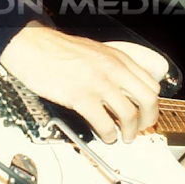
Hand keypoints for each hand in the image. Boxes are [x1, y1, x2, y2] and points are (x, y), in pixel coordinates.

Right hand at [0, 22, 161, 142]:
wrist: (32, 46)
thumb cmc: (56, 49)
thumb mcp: (94, 51)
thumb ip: (112, 66)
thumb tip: (122, 87)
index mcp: (118, 58)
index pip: (150, 84)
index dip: (152, 103)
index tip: (146, 113)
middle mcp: (113, 70)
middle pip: (148, 100)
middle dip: (148, 120)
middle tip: (141, 129)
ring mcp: (98, 84)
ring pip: (129, 115)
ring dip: (130, 132)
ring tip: (124, 137)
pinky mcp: (81, 97)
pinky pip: (104, 124)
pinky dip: (109, 135)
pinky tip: (105, 136)